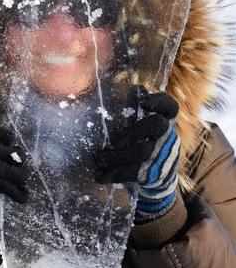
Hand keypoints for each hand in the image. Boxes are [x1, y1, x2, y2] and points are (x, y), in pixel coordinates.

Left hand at [95, 86, 180, 222]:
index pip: (170, 107)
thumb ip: (136, 109)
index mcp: (166, 122)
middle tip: (112, 141)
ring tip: (97, 159)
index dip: (159, 101)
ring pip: (142, 152)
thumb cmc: (146, 144)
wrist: (160, 179)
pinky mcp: (156, 174)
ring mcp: (164, 156)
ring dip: (115, 156)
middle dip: (132, 131)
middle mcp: (169, 136)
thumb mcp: (143, 127)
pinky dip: (114, 174)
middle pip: (156, 126)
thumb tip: (135, 88)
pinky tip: (99, 175)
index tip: (143, 100)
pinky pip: (135, 173)